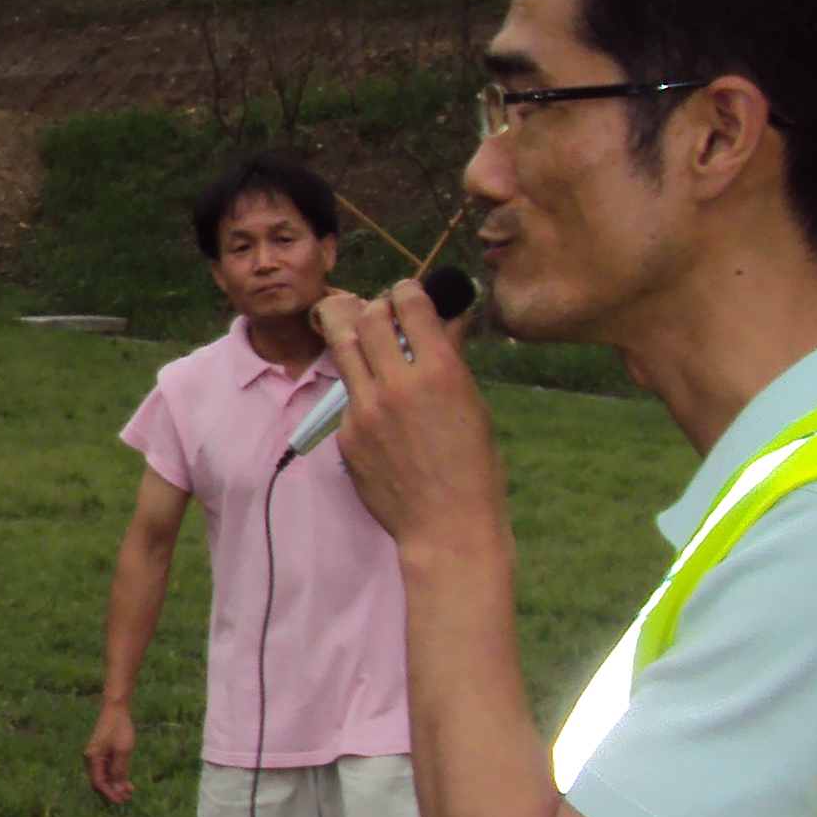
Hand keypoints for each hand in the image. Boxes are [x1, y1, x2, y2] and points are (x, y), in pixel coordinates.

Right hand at [85, 702, 137, 805]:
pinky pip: (105, 770)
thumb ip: (120, 771)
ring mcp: (94, 757)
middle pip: (98, 783)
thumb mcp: (123, 751)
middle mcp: (90, 759)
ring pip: (102, 777)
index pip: (98, 783)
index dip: (110, 794)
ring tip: (130, 789)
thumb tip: (118, 790)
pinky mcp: (100, 754)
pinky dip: (114, 777)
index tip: (123, 800)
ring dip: (115, 785)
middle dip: (112, 791)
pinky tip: (126, 779)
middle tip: (128, 797)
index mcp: (92, 759)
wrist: (115, 710)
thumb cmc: (120, 729)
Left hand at [310, 280, 497, 556]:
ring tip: (363, 334)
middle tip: (381, 312)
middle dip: (374, 307)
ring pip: (343, 349)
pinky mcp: (346, 434)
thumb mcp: (472, 405)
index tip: (406, 292)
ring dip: (352, 333)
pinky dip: (360, 389)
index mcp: (440, 372)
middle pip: (366, 318)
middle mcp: (398, 384)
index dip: (406, 291)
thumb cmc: (473, 467)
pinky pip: (347, 396)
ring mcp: (365, 409)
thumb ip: (450, 358)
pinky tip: (377, 403)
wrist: (446, 525)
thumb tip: (446, 318)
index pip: (410, 305)